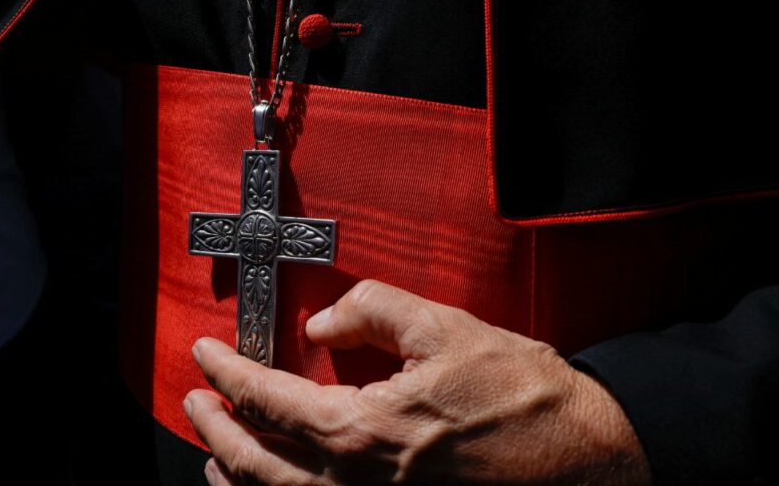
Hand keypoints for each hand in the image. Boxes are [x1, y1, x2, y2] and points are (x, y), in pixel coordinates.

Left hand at [185, 279, 650, 484]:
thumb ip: (373, 309)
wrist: (584, 456)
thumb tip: (323, 319)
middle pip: (259, 463)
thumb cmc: (520, 393)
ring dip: (237, 475)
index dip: (227, 375)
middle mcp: (358, 483)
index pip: (269, 400)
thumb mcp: (445, 328)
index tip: (203, 356)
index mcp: (364, 429)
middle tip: (193, 402)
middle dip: (215, 430)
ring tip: (215, 454)